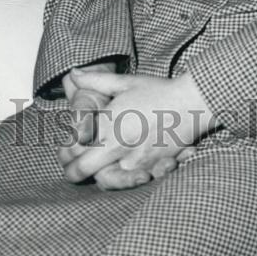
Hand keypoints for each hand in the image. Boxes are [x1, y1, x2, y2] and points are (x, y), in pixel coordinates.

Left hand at [60, 70, 214, 185]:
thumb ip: (96, 80)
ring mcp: (136, 160)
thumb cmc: (158, 91)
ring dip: (98, 177)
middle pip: (84, 169)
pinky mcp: (152, 169)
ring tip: (96, 172)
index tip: (64, 150)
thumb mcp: (125, 82)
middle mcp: (118, 145)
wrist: (191, 103)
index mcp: (108, 123)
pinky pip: (131, 183)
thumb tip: (73, 72)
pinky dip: (124, 181)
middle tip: (71, 171)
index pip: (75, 145)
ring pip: (106, 181)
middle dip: (73, 172)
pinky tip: (121, 173)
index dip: (65, 151)